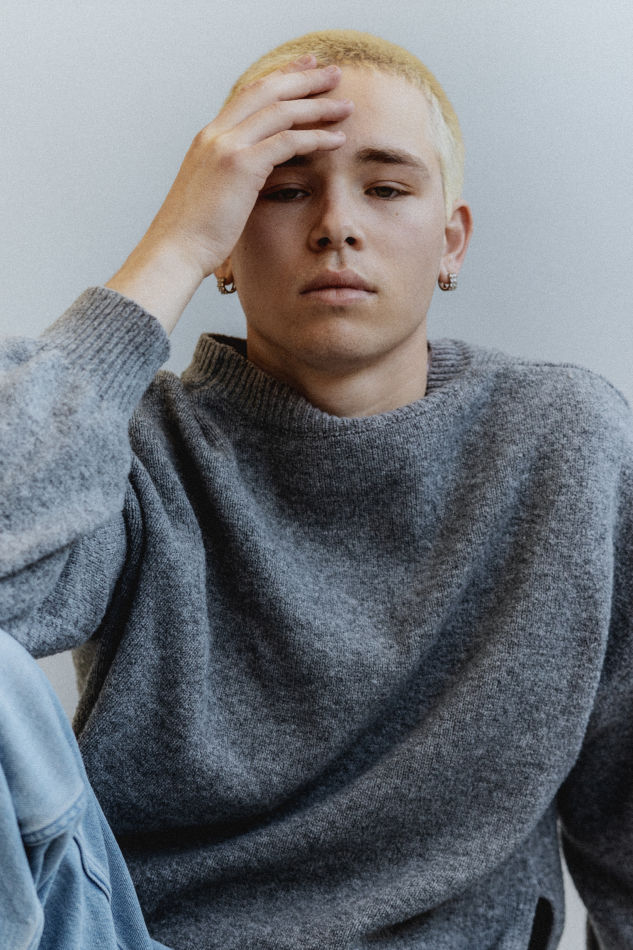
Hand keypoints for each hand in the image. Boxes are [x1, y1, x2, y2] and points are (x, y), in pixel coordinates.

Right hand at [106, 56, 352, 332]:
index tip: (305, 69)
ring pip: (281, 110)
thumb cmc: (193, 236)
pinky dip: (316, 137)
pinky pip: (287, 141)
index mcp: (208, 138)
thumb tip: (251, 182)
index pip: (249, 95)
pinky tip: (337, 140)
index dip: (280, 78)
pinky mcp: (240, 166)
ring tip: (346, 105)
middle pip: (267, 90)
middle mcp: (216, 134)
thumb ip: (231, 179)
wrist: (174, 251)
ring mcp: (226, 146)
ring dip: (318, 105)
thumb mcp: (212, 196)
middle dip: (303, 78)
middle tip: (334, 72)